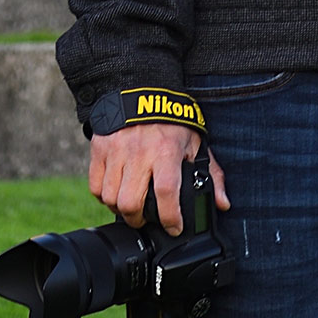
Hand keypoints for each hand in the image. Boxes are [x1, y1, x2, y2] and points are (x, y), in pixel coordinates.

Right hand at [89, 122, 230, 234]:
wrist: (142, 89)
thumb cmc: (171, 120)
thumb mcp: (196, 143)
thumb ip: (211, 174)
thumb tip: (222, 203)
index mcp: (166, 152)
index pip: (166, 193)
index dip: (170, 218)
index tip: (174, 228)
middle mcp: (139, 153)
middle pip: (130, 203)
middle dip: (138, 220)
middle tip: (145, 220)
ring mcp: (116, 152)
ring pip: (111, 198)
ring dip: (120, 210)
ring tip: (130, 207)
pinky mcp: (99, 149)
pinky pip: (95, 186)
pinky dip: (103, 197)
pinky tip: (115, 193)